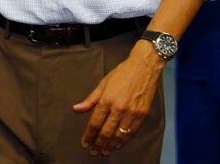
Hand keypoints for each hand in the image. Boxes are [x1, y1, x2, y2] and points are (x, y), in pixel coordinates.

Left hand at [72, 41, 163, 155]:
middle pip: (106, 132)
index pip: (95, 123)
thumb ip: (90, 100)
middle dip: (98, 144)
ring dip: (110, 146)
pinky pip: (131, 133)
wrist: (143, 68)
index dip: (89, 135)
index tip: (84, 143)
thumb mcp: (102, 84)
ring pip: (119, 135)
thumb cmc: (121, 74)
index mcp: (107, 99)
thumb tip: (76, 109)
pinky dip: (123, 141)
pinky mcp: (142, 115)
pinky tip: (118, 145)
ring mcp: (132, 113)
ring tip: (103, 151)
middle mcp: (119, 108)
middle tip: (93, 151)